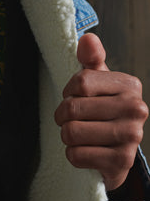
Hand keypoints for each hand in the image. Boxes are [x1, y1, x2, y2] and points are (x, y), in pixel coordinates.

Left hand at [54, 33, 147, 190]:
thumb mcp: (97, 84)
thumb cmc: (102, 112)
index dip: (68, 93)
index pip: (80, 82)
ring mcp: (132, 137)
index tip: (76, 99)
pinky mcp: (121, 162)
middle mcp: (136, 109)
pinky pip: (76, 155)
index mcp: (130, 86)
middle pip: (71, 108)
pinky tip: (87, 153)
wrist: (115, 154)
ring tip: (81, 137)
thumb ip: (91, 60)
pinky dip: (74, 156)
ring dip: (67, 138)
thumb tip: (87, 38)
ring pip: (71, 132)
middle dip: (63, 118)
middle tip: (74, 122)